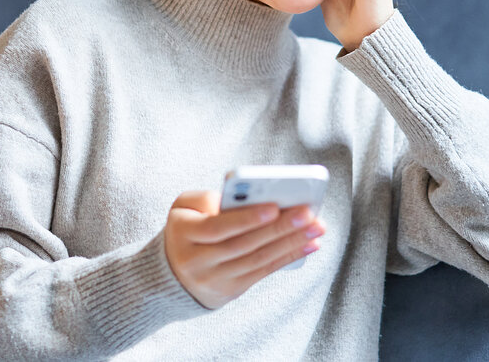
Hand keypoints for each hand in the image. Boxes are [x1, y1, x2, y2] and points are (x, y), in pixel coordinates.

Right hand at [163, 191, 324, 308]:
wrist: (172, 273)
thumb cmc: (185, 229)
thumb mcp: (182, 207)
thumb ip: (206, 199)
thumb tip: (245, 201)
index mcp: (184, 234)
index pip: (217, 228)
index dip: (246, 218)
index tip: (274, 206)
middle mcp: (198, 261)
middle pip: (244, 244)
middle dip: (279, 228)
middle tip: (308, 213)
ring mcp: (216, 279)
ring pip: (258, 260)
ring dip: (291, 243)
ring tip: (316, 227)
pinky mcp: (232, 290)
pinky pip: (264, 272)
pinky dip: (288, 257)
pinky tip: (309, 245)